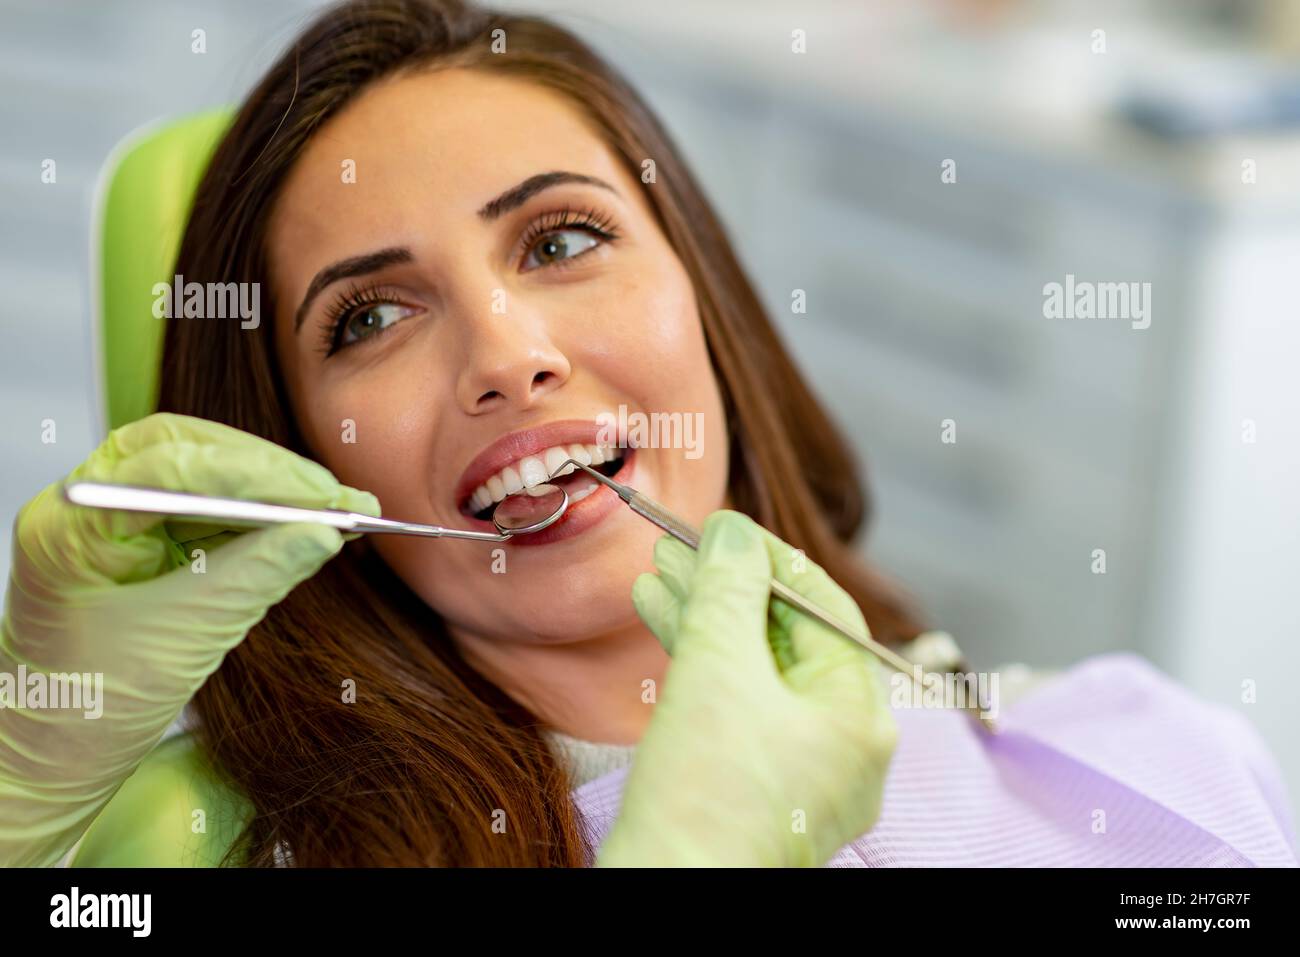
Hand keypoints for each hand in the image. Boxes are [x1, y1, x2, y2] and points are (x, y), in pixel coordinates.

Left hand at [0, 412, 377, 866]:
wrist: (52, 761)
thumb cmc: (85, 714)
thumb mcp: (184, 640)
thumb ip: (256, 576)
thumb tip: (323, 534)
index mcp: (69, 528)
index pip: (171, 467)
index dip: (256, 476)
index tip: (323, 496)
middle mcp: (83, 508)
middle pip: (184, 450)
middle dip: (264, 470)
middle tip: (333, 496)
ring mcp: (110, 521)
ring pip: (199, 472)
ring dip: (267, 490)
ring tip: (332, 511)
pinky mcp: (140, 541)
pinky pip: (205, 510)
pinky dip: (255, 517)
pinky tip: (299, 527)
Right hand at [596, 510, 897, 866]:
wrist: (667, 895)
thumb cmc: (704, 791)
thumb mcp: (718, 666)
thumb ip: (729, 586)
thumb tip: (733, 530)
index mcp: (861, 718)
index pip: (824, 610)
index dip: (769, 558)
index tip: (722, 526)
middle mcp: (844, 747)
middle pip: (786, 639)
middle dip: (726, 588)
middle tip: (678, 549)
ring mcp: (802, 773)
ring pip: (755, 672)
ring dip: (705, 620)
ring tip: (656, 577)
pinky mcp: (758, 789)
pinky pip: (740, 709)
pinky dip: (702, 666)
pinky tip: (660, 622)